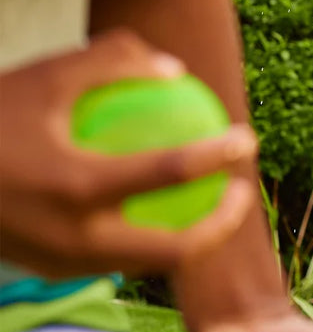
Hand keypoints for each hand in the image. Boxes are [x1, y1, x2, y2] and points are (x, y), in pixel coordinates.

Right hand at [0, 29, 256, 277]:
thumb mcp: (48, 72)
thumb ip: (113, 60)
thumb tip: (176, 70)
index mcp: (75, 186)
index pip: (169, 173)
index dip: (218, 155)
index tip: (247, 138)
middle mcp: (71, 238)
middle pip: (172, 250)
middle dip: (221, 225)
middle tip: (243, 188)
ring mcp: (58, 264)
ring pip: (144, 262)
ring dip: (188, 239)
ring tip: (212, 202)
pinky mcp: (46, 272)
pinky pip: (113, 260)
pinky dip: (146, 240)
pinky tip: (161, 208)